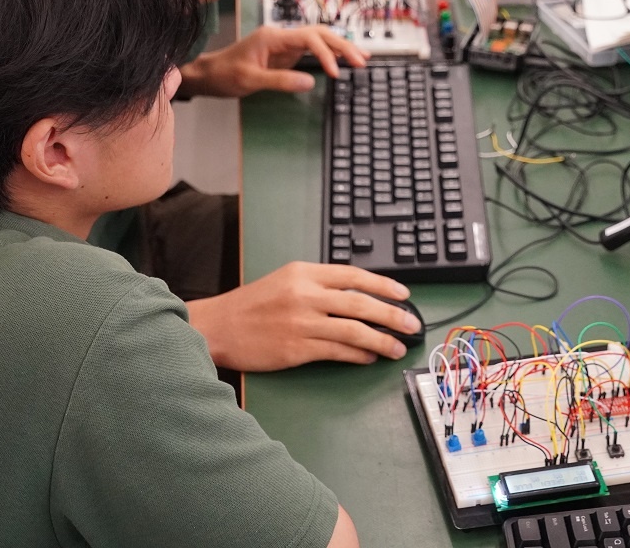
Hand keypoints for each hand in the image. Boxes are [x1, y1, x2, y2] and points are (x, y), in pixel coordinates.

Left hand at [178, 25, 368, 97]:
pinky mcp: (287, 54)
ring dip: (340, 47)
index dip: (326, 53)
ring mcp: (285, 44)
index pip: (308, 38)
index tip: (335, 72)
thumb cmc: (224, 75)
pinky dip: (330, 54)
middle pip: (320, 34)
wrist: (209, 74)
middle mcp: (282, 36)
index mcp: (273, 37)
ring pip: (319, 39)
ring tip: (362, 58)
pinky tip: (344, 60)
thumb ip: (280, 80)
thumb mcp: (250, 80)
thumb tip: (310, 81)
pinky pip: (313, 50)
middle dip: (342, 45)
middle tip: (361, 61)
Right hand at [185, 262, 422, 370]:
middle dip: (392, 315)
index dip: (384, 285)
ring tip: (398, 347)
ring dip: (382, 340)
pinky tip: (370, 358)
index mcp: (305, 273)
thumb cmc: (252, 305)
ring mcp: (302, 323)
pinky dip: (358, 355)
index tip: (404, 294)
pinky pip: (337, 351)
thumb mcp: (286, 281)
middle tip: (412, 324)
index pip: (354, 275)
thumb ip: (319, 284)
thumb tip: (359, 296)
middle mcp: (306, 295)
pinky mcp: (296, 349)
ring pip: (354, 330)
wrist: (217, 327)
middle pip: (361, 303)